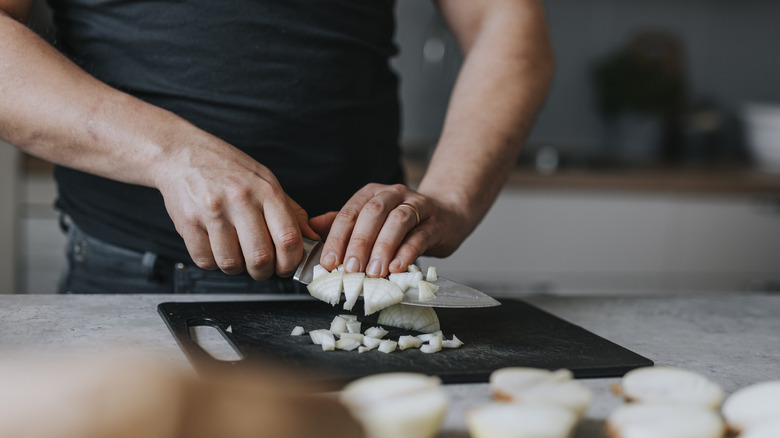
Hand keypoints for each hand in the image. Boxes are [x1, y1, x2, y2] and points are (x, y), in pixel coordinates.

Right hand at [154, 137, 318, 279]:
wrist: (180, 153)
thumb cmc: (227, 168)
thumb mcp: (265, 180)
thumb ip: (290, 211)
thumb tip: (312, 238)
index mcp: (265, 190)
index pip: (288, 238)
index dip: (291, 262)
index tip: (287, 266)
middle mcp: (240, 200)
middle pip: (261, 258)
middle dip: (264, 272)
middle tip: (262, 267)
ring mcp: (212, 212)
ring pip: (231, 264)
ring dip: (237, 267)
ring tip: (236, 253)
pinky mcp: (187, 223)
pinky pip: (205, 260)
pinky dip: (213, 261)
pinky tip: (215, 246)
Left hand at [310, 183, 468, 277]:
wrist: (446, 216)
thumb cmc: (403, 224)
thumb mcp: (371, 221)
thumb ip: (342, 224)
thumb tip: (312, 228)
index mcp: (372, 193)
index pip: (350, 212)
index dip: (337, 238)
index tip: (329, 262)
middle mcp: (393, 194)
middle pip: (373, 213)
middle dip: (359, 243)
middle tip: (351, 269)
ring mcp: (417, 206)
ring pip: (398, 221)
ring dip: (383, 248)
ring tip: (374, 272)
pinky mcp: (436, 222)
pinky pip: (420, 236)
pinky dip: (407, 253)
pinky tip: (397, 268)